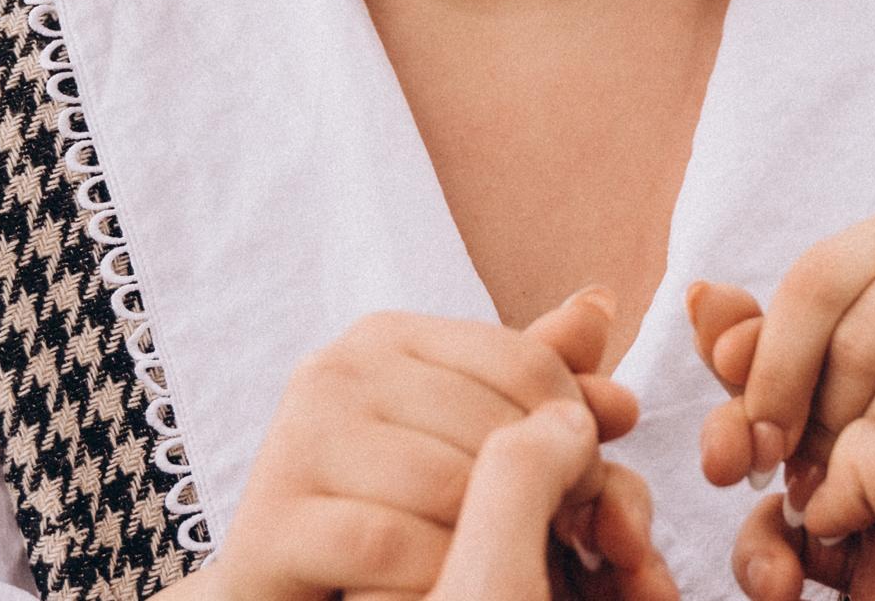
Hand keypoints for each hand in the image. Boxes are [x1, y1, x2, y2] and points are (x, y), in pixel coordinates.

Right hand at [203, 290, 654, 600]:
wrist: (286, 594)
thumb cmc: (393, 512)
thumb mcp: (469, 438)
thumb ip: (532, 378)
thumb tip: (604, 301)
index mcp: (385, 336)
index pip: (523, 359)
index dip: (577, 426)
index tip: (592, 485)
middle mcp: (336, 370)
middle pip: (490, 425)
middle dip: (545, 491)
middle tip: (564, 541)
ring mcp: (295, 440)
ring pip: (445, 486)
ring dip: (491, 544)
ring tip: (503, 569)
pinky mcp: (271, 521)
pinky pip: (390, 545)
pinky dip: (432, 577)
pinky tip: (442, 589)